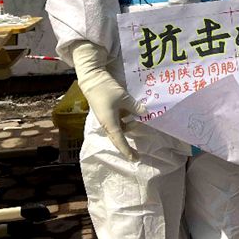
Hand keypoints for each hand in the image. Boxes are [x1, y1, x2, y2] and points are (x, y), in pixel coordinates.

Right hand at [70, 41, 146, 160]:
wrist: (93, 80)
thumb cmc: (107, 90)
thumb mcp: (124, 98)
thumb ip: (135, 107)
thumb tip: (145, 113)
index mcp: (110, 123)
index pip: (120, 141)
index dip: (127, 151)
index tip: (134, 159)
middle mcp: (107, 123)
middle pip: (118, 139)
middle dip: (127, 147)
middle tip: (137, 154)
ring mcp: (107, 118)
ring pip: (120, 129)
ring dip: (129, 128)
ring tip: (140, 121)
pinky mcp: (107, 112)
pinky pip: (118, 121)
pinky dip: (126, 120)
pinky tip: (133, 113)